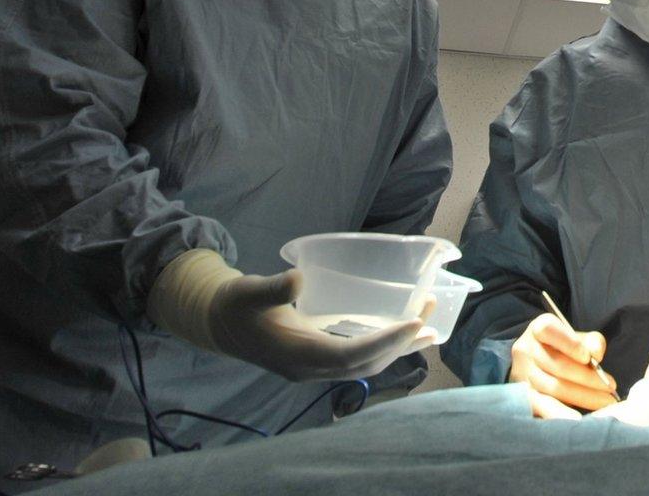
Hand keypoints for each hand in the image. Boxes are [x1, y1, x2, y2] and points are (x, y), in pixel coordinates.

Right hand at [208, 270, 436, 382]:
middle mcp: (310, 369)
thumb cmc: (235, 305)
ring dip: (396, 350)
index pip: (349, 356)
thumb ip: (272, 287)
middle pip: (365, 366)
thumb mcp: (247, 292)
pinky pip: (357, 361)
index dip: (384, 342)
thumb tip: (297, 279)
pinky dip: (381, 349)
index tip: (413, 323)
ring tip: (428, 327)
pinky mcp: (317, 362)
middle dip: (400, 345)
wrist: (218, 325)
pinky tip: (399, 334)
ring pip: (364, 367)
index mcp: (296, 356)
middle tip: (429, 315)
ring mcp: (314, 369)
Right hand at [510, 313, 617, 417]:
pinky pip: (542, 407)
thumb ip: (591, 341)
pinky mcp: (522, 397)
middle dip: (588, 378)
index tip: (588, 357)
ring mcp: (521, 375)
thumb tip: (596, 353)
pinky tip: (579, 420)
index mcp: (538, 329)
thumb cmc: (563, 349)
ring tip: (605, 402)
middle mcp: (525, 350)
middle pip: (556, 365)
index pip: (549, 330)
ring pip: (553, 387)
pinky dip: (561, 414)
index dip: (569, 344)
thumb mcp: (578, 339)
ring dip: (583, 396)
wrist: (539, 364)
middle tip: (611, 387)